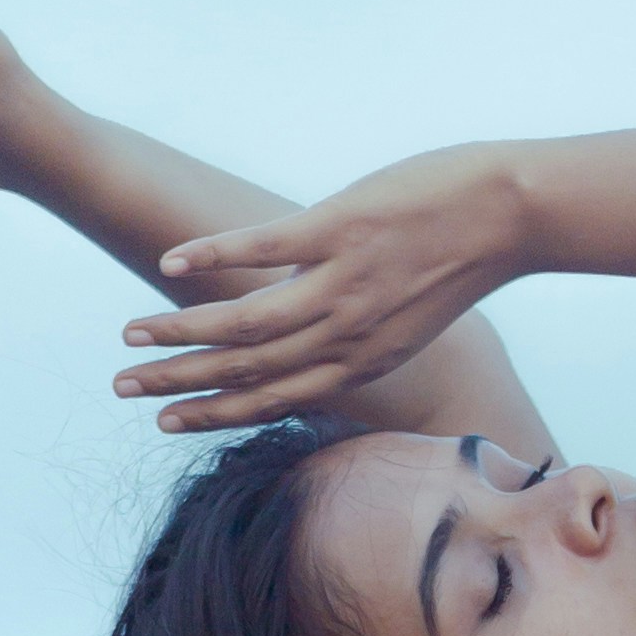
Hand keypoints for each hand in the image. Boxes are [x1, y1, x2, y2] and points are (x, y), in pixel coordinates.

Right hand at [115, 145, 523, 428]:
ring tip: (132, 333)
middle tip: (122, 389)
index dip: (216, 414)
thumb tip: (320, 325)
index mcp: (361, 360)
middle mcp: (346, 333)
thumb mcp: (412, 316)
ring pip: (248, 322)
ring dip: (183, 330)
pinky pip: (267, 249)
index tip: (166, 423)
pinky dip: (216, 256)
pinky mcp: (341, 229)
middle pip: (247, 371)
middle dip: (180, 384)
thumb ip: (361, 330)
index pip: (275, 398)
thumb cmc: (463, 258)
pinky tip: (173, 263)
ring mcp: (342, 283)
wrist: (513, 212)